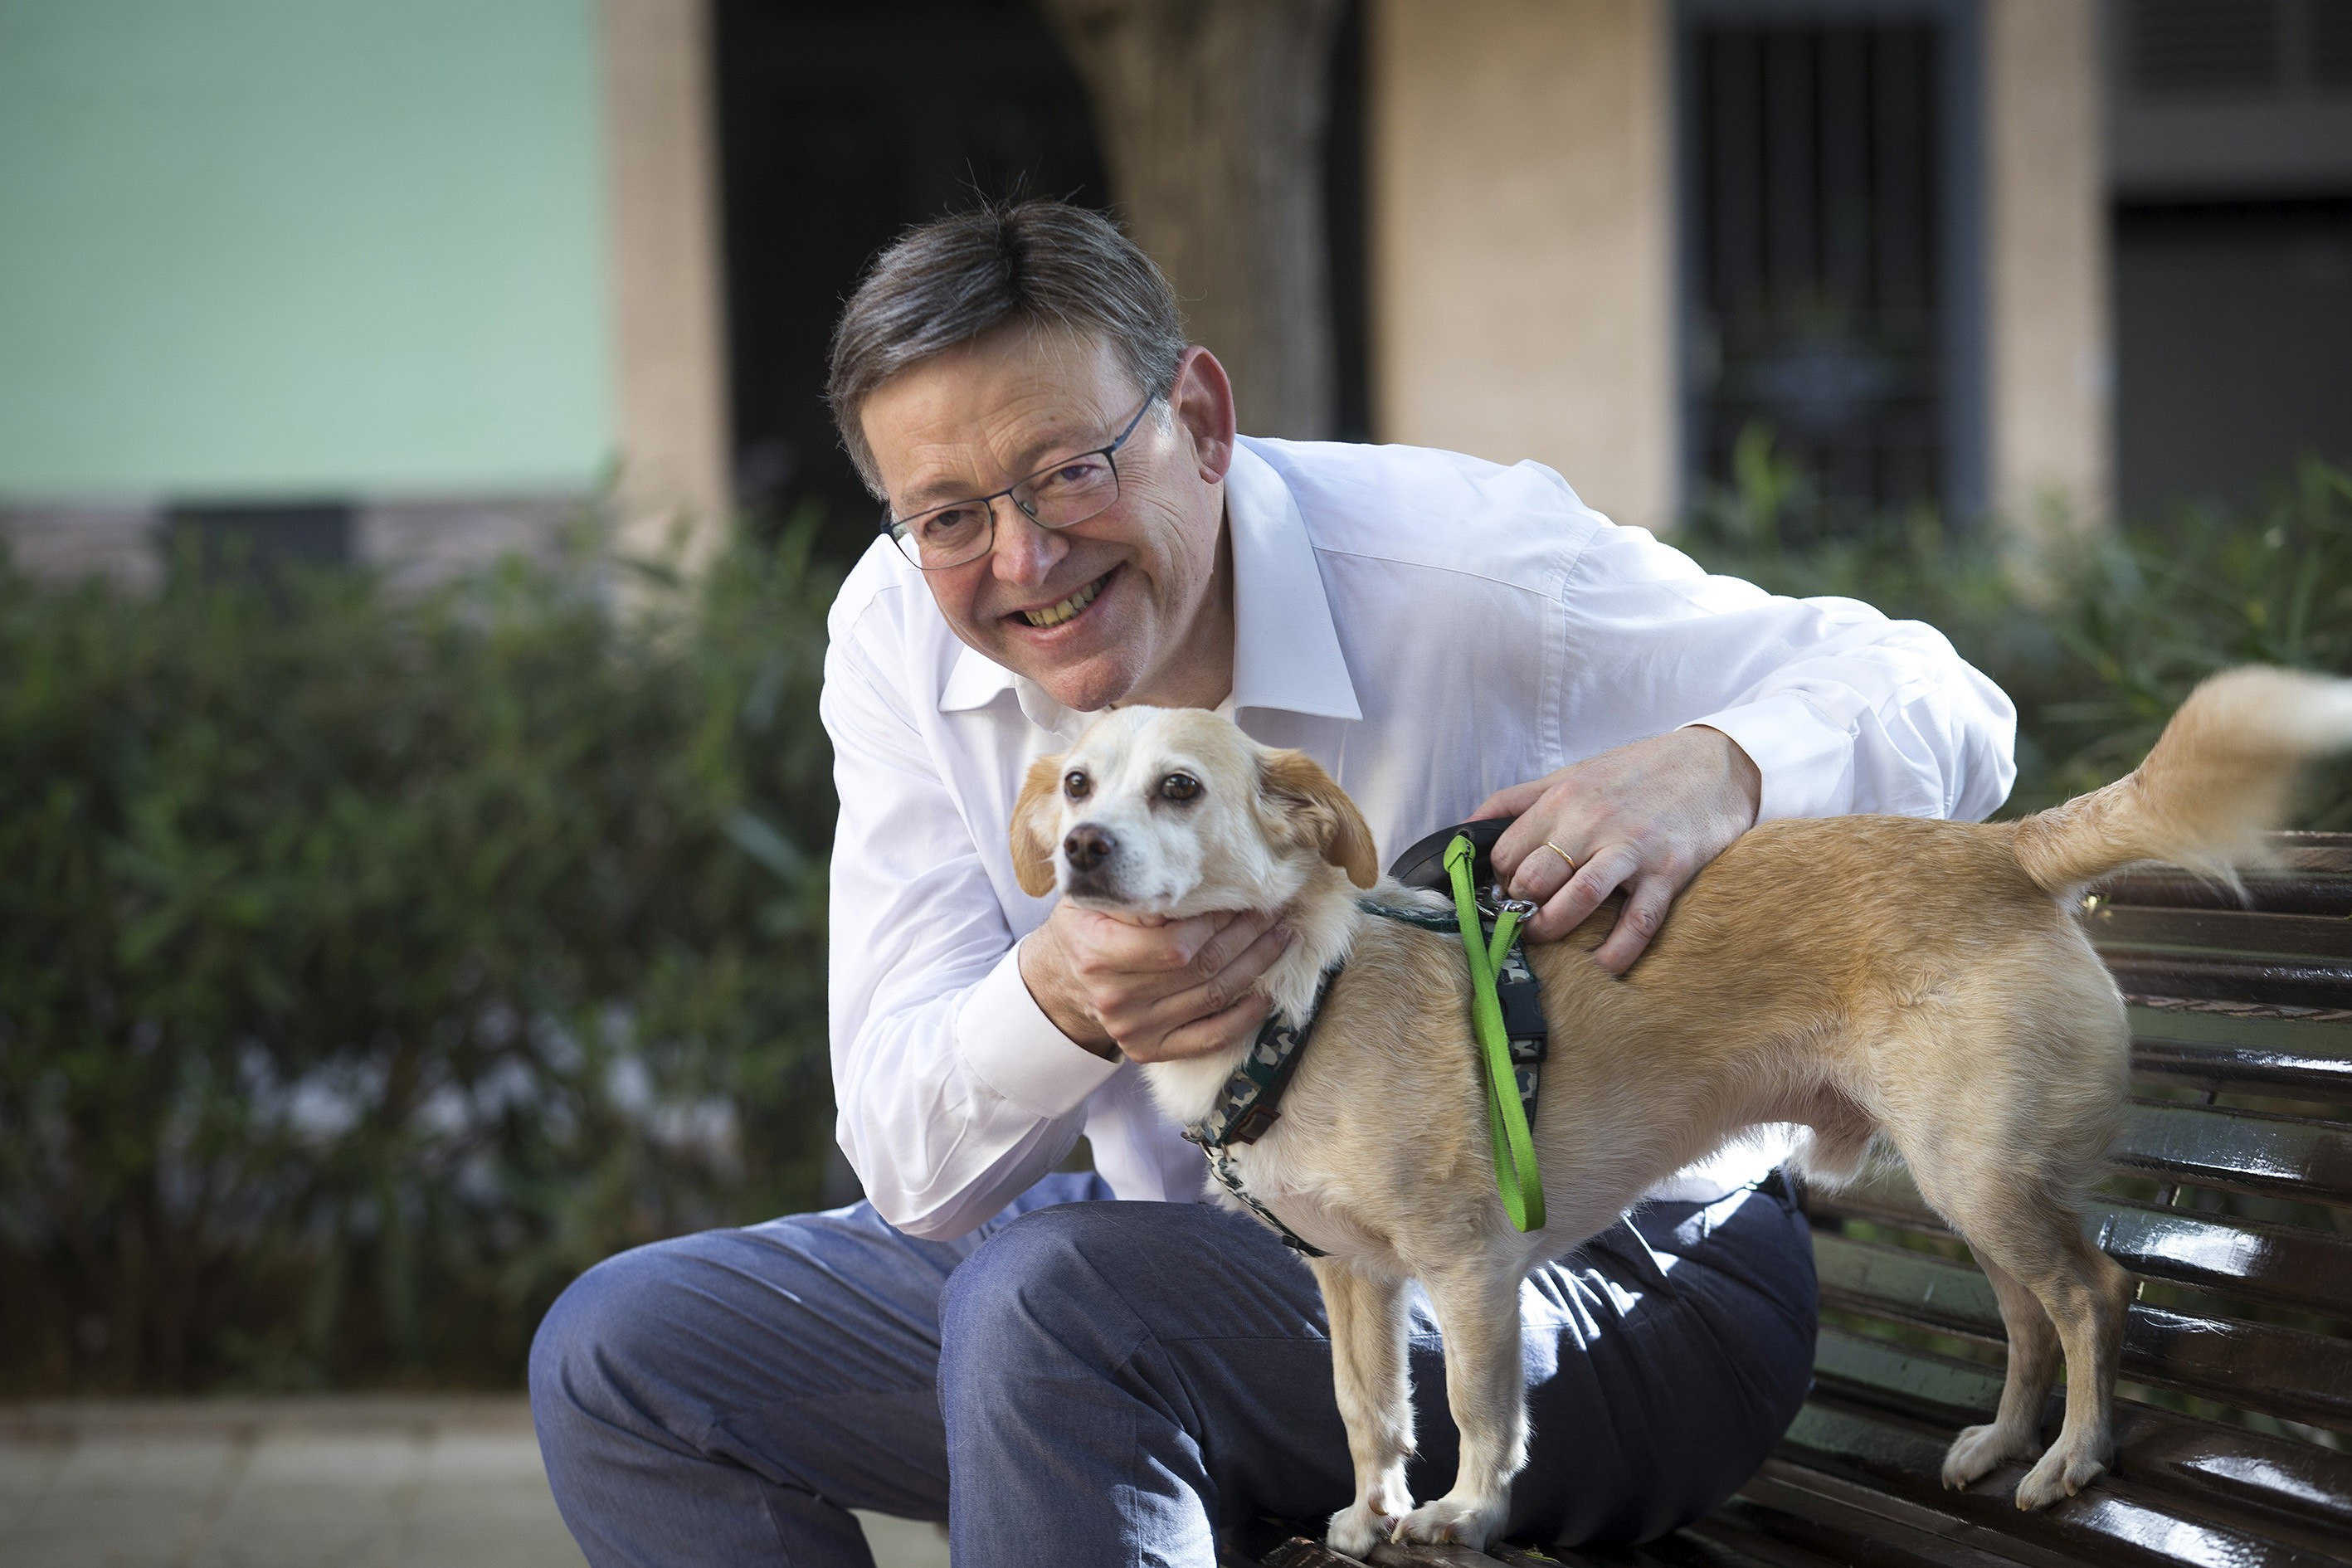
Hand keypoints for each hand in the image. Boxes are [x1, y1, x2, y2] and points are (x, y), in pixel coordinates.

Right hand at [1018, 901, 1295, 1062]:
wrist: (1060, 979)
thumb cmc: (1088, 925)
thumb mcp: (1096, 897)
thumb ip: (1132, 890)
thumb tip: (1192, 877)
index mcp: (1098, 952)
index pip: (1174, 943)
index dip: (1217, 921)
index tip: (1244, 895)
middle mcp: (1116, 997)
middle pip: (1201, 967)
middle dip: (1248, 935)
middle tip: (1275, 910)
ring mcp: (1133, 1028)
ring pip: (1212, 997)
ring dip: (1256, 966)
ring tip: (1281, 938)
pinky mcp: (1147, 1050)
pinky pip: (1208, 1038)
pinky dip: (1244, 1017)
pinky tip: (1266, 993)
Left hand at [1473, 727, 1760, 973]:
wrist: (1714, 763)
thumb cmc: (1636, 772)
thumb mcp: (1573, 773)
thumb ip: (1518, 800)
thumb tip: (1464, 829)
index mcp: (1562, 799)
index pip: (1506, 854)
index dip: (1501, 881)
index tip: (1509, 894)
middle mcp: (1591, 822)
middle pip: (1533, 880)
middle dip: (1520, 910)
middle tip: (1524, 922)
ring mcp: (1631, 849)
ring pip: (1575, 902)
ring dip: (1553, 931)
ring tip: (1548, 941)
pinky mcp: (1668, 872)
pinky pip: (1636, 925)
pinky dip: (1615, 954)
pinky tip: (1600, 968)